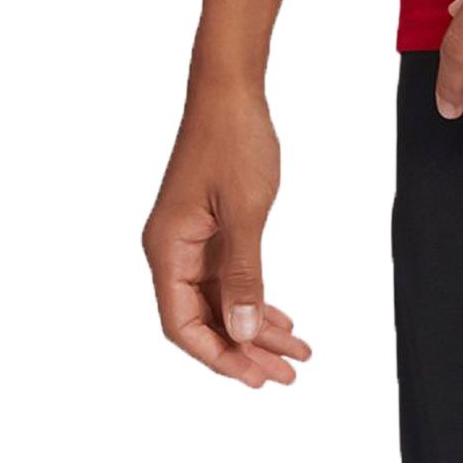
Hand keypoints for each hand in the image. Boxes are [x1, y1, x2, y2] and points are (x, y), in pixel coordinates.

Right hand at [143, 81, 311, 386]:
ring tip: (295, 352)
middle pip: (204, 318)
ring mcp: (190, 239)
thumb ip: (243, 273)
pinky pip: (228, 275)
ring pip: (221, 299)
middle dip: (245, 349)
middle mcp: (172, 250)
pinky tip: (281, 317)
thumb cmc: (233, 140)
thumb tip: (242, 332)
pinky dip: (254, 296)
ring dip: (256, 326)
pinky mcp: (208, 226)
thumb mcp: (245, 210)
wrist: (230, 88)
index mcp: (168, 250)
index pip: (183, 325)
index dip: (218, 355)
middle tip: (287, 373)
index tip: (256, 374)